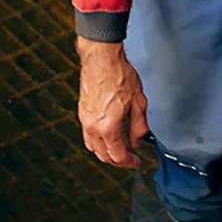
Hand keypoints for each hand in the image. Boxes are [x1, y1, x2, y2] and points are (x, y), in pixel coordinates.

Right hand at [77, 38, 149, 168]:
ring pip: (93, 148)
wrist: (101, 58)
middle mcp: (93, 127)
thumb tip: (137, 143)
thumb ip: (138, 128)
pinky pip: (88, 136)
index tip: (138, 162)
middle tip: (131, 158)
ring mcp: (84, 120)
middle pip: (104, 156)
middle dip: (119, 162)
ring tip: (120, 150)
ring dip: (107, 154)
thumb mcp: (139, 103)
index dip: (130, 163)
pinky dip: (98, 143)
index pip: (118, 156)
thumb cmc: (120, 75)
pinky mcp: (82, 112)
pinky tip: (108, 137)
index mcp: (108, 127)